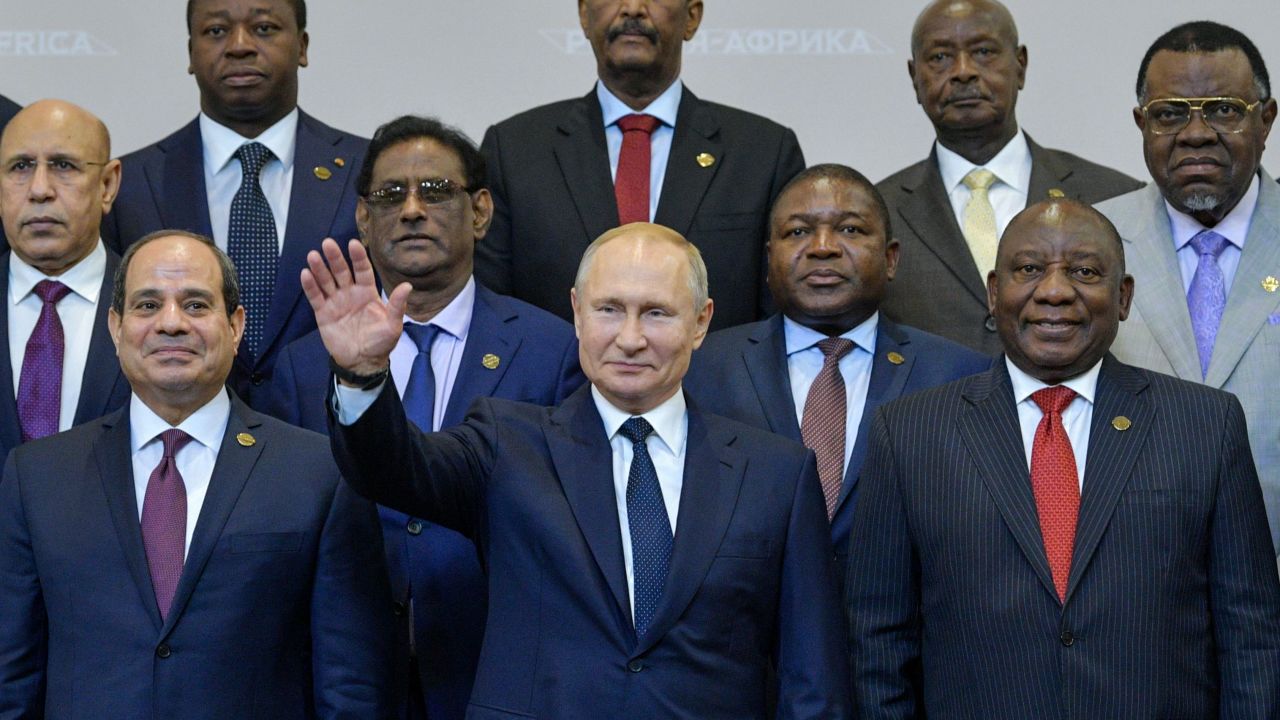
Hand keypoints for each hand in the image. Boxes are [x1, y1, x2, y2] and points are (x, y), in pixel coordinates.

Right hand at [301, 238, 409, 377]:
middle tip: (328, 243)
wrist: (362, 362)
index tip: (353, 244)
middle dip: (335, 257)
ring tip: (313, 256)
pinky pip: (315, 297)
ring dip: (319, 268)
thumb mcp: (393, 325)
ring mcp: (336, 302)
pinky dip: (310, 286)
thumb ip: (397, 305)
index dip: (358, 257)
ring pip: (326, 281)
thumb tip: (407, 286)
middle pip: (341, 271)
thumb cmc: (380, 343)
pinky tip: (306, 274)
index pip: (362, 270)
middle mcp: (350, 293)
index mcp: (368, 293)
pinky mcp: (323, 313)